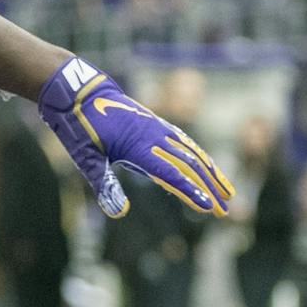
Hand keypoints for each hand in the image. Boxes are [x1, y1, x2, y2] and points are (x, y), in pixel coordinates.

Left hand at [37, 58, 232, 217]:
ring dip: (212, 173)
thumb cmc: (79, 127)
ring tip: (227, 191)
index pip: (171, 175)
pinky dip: (200, 156)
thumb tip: (119, 213)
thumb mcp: (85, 158)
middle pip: (189, 167)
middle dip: (209, 189)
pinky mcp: (156, 124)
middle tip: (225, 211)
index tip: (210, 208)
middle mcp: (153, 137)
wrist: (80, 93)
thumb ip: (104, 184)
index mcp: (137, 147)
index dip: (192, 192)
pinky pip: (185, 142)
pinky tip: (207, 165)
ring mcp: (157, 129)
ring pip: (193, 153)